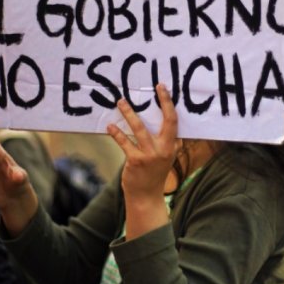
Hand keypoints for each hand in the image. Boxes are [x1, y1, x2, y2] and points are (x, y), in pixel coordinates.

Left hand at [107, 84, 177, 238]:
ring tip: (120, 101)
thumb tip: (157, 120)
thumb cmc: (153, 174)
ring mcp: (151, 156)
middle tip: (154, 86)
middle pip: (167, 121)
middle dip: (162, 102)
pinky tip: (110, 126)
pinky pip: (125, 143)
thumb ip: (165, 142)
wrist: (146, 197)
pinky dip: (116, 133)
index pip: (174, 121)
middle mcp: (165, 149)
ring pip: (139, 129)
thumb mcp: (165, 157)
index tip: (162, 87)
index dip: (168, 103)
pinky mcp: (136, 161)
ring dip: (129, 113)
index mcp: (172, 146)